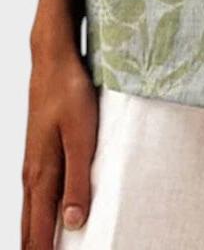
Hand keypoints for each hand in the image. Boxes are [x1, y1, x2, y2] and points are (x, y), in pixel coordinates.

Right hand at [21, 43, 97, 248]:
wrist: (53, 61)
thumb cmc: (70, 93)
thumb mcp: (82, 136)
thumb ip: (78, 179)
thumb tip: (74, 222)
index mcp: (42, 175)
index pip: (40, 232)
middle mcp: (32, 175)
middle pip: (30, 229)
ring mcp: (33, 165)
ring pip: (31, 214)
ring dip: (38, 237)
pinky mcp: (39, 154)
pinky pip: (36, 197)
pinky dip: (40, 217)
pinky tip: (50, 219)